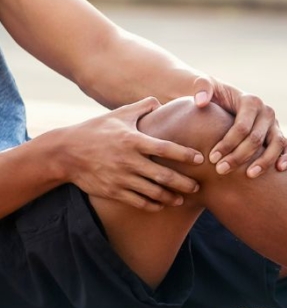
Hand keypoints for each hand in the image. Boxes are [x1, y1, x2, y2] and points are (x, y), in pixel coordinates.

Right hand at [59, 97, 203, 211]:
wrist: (65, 152)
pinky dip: (152, 205)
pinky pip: (137, 202)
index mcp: (133, 140)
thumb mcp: (119, 114)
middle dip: (183, 183)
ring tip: (183, 198)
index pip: (165, 148)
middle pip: (163, 176)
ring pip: (152, 192)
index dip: (184, 154)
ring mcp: (120, 178)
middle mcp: (129, 161)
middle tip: (198, 186)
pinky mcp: (112, 191)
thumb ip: (142, 106)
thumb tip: (161, 102)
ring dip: (170, 197)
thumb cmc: (97, 129)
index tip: (199, 158)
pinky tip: (162, 205)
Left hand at [193, 76, 286, 177]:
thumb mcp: (204, 85)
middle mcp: (266, 112)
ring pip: (277, 143)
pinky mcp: (279, 135)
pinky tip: (279, 170)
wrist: (224, 101)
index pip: (242, 126)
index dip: (227, 143)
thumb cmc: (213, 96)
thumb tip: (201, 102)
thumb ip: (201, 87)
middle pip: (256, 139)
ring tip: (249, 175)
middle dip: (238, 156)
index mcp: (250, 101)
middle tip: (220, 170)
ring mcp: (274, 124)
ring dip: (264, 162)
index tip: (211, 157)